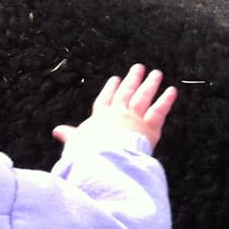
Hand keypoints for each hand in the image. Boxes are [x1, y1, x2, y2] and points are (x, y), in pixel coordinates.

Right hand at [53, 64, 176, 149]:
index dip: (111, 88)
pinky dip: (166, 100)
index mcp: (101, 117)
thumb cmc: (89, 154)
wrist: (106, 161)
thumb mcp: (76, 144)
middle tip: (139, 68)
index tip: (115, 79)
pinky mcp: (149, 126)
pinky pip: (159, 110)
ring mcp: (135, 117)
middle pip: (127, 92)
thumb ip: (70, 136)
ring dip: (150, 84)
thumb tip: (57, 131)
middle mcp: (119, 113)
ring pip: (144, 97)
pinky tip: (172, 90)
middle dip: (133, 79)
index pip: (106, 99)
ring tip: (156, 73)